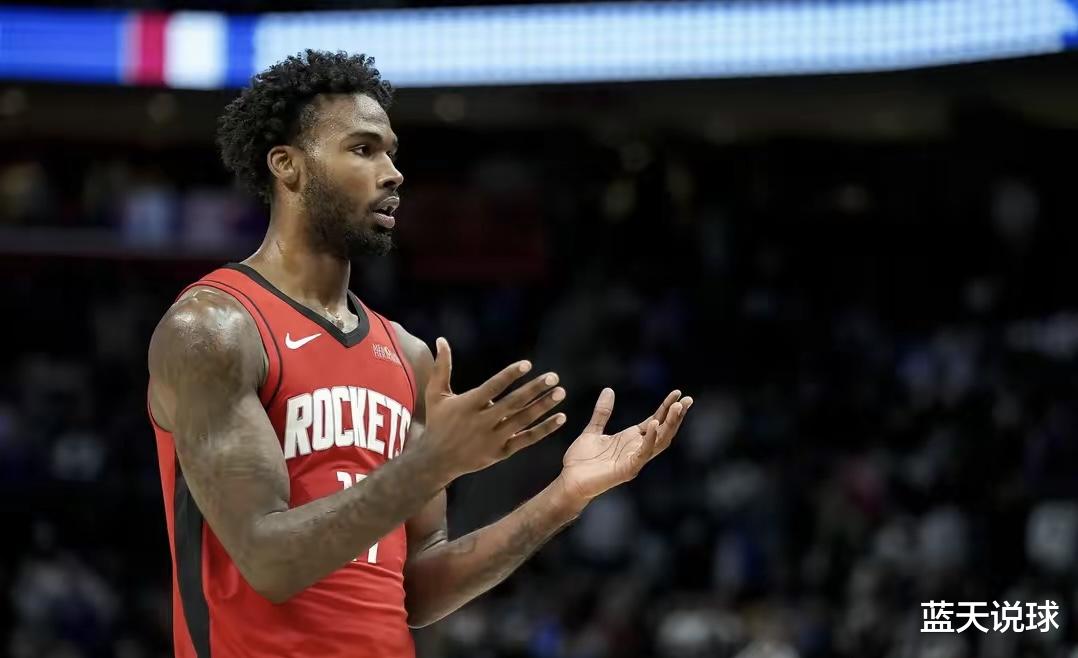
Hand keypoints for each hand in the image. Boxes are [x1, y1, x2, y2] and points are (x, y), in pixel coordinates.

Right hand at [418, 338, 566, 479]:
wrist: (436, 460)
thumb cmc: (438, 422)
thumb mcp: (436, 395)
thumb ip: (442, 368)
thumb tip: (441, 339)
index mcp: (467, 405)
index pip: (492, 388)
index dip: (509, 375)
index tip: (527, 364)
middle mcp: (481, 422)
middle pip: (513, 404)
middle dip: (534, 389)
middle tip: (554, 376)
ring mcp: (492, 439)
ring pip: (522, 420)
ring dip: (543, 406)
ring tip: (560, 392)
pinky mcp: (501, 452)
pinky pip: (526, 439)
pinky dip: (544, 429)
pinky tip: (560, 417)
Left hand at [557, 388, 691, 504]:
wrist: (569, 480)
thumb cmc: (581, 461)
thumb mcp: (593, 431)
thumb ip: (603, 413)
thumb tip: (608, 390)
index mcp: (631, 439)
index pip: (655, 421)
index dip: (667, 407)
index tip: (678, 392)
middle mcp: (636, 449)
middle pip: (663, 431)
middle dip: (676, 416)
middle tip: (688, 400)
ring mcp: (634, 460)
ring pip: (659, 442)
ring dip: (670, 425)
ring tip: (677, 408)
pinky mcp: (627, 470)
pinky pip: (643, 454)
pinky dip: (650, 439)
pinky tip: (654, 424)